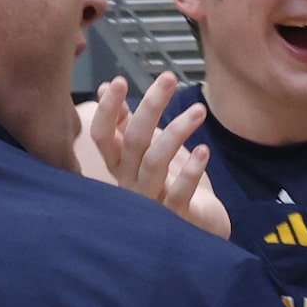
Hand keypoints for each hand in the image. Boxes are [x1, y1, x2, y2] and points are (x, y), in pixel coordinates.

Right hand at [79, 74, 228, 237]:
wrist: (200, 227)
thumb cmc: (171, 184)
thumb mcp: (148, 149)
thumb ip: (127, 123)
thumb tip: (107, 87)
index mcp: (121, 166)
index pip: (102, 137)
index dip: (107, 111)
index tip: (118, 81)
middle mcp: (130, 183)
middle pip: (133, 142)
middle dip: (150, 107)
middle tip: (169, 79)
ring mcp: (151, 201)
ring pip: (154, 163)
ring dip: (177, 132)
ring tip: (199, 110)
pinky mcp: (176, 217)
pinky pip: (179, 192)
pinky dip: (191, 170)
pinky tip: (204, 151)